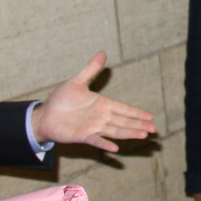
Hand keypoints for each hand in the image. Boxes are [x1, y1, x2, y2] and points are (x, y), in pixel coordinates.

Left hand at [31, 52, 156, 151]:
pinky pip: (96, 141)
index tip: (151, 116)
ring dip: (129, 133)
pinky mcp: (82, 136)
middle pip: (124, 122)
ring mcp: (93, 128)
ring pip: (115, 131)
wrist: (44, 115)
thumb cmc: (61, 100)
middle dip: (139, 125)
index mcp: (102, 105)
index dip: (137, 113)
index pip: (124, 109)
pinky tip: (116, 148)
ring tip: (143, 135)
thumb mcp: (77, 82)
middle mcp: (101, 118)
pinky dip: (105, 145)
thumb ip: (91, 69)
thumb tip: (103, 53)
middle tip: (155, 129)